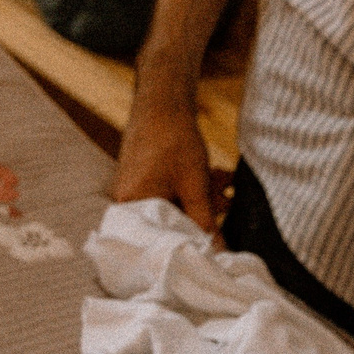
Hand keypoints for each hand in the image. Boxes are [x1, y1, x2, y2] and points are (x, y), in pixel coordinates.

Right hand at [111, 94, 219, 230]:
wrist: (163, 101)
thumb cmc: (174, 140)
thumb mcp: (195, 186)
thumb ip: (205, 222)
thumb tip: (217, 252)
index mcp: (132, 205)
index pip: (164, 238)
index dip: (192, 240)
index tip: (216, 241)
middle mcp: (127, 201)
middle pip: (171, 221)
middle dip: (203, 210)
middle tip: (226, 197)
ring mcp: (135, 189)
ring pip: (176, 204)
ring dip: (203, 196)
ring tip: (224, 180)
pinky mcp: (144, 178)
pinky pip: (172, 192)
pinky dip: (193, 186)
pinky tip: (214, 175)